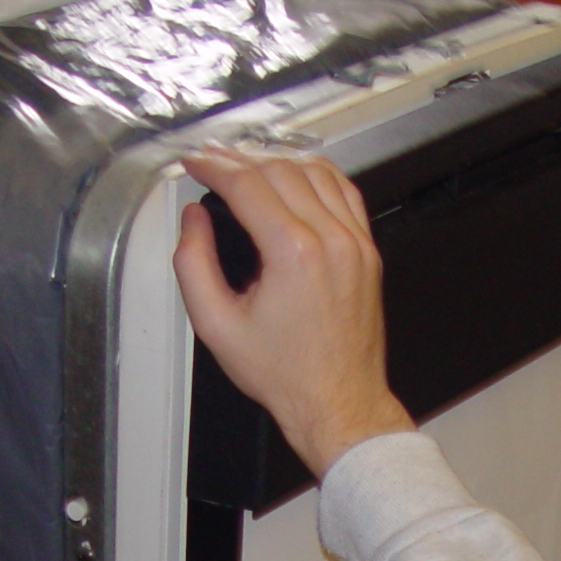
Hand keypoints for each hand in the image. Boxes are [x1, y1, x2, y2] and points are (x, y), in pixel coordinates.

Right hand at [174, 150, 414, 478]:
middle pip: (280, 170)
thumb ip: (193, 265)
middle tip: (214, 161)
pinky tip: (297, 175)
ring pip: (316, 172)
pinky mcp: (368, 251)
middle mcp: (331, 240)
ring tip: (248, 164)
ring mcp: (355, 243)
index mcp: (294, 254)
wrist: (338, 401)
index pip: (247, 184)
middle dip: (240, 159)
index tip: (196, 163)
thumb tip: (194, 222)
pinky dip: (317, 175)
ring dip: (277, 160)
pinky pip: (345, 192)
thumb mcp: (216, 326)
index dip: (214, 166)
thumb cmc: (287, 375)